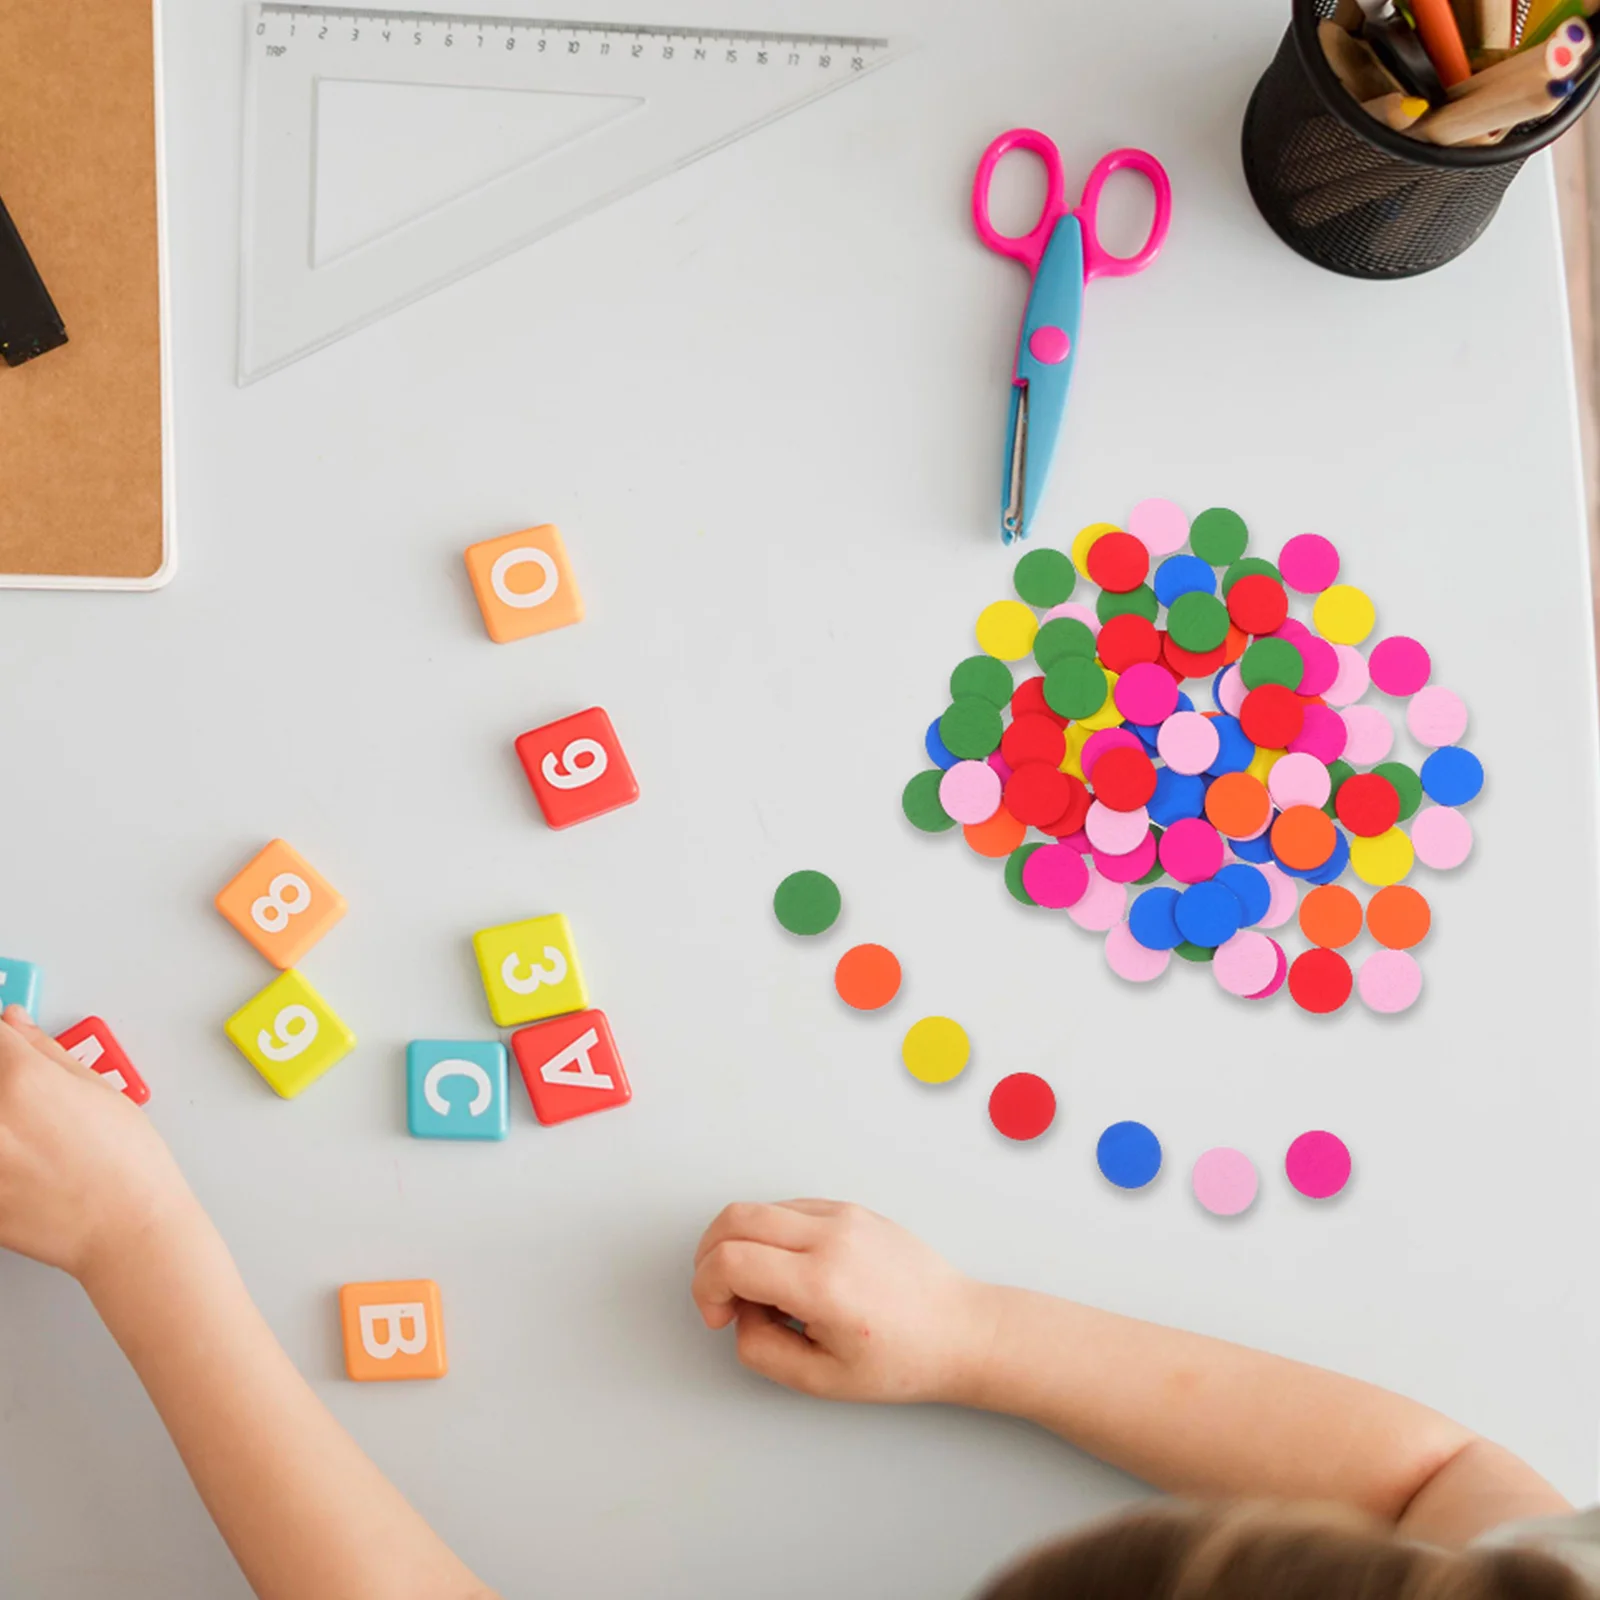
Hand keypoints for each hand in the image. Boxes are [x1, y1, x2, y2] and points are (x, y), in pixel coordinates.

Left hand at [0, 1005, 192, 1281]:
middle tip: (27, 1105)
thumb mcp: (98, 1090)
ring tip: (28, 1136)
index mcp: (23, 1079)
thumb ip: (45, 1052)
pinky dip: (1, 1159)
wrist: (126, 1227)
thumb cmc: (127, 1162)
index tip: (4, 1042)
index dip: (0, 1037)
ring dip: (3, 1121)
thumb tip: (13, 1022)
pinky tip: (23, 1163)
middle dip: (2, 1079)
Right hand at [691, 1200, 998, 1404]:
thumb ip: (761, 1349)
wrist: (961, 1331)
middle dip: (709, 1257)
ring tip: (767, 1293)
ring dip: (741, 1246)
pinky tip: (790, 1274)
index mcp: (822, 1284)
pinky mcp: (851, 1209)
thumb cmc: (902, 1360)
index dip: (706, 1289)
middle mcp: (831, 1237)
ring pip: (759, 1209)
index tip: (719, 1317)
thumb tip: (740, 1315)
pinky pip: (789, 1209)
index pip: (730, 1260)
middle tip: (723, 1298)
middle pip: (734, 1218)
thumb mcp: (820, 1379)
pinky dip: (771, 1236)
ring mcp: (843, 1215)